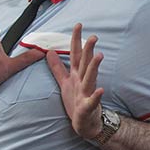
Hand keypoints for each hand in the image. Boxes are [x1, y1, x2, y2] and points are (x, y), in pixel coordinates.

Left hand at [45, 23, 105, 139]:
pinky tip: (101, 90)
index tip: (78, 25)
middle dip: (89, 50)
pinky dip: (96, 96)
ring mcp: (87, 93)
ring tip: (99, 56)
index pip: (76, 54)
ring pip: (91, 78)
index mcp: (77, 75)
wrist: (86, 124)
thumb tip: (49, 52)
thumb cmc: (77, 102)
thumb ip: (57, 67)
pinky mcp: (88, 107)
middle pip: (86, 63)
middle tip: (93, 36)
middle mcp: (83, 81)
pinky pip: (92, 101)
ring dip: (95, 67)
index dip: (76, 40)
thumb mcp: (64, 82)